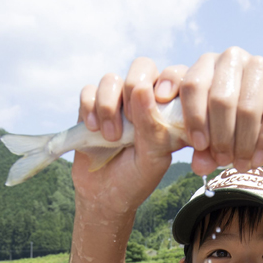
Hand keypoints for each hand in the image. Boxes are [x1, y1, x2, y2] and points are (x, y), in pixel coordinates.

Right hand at [72, 59, 186, 212]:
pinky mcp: (91, 107)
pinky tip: (94, 129)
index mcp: (167, 109)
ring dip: (109, 105)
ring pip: (111, 78)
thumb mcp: (152, 158)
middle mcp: (143, 99)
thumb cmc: (136, 178)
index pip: (175, 75)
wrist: (105, 196)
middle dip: (134, 87)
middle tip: (131, 119)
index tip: (163, 99)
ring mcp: (116, 102)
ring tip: (111, 136)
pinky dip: (90, 107)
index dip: (170, 80)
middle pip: (141, 66)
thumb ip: (152, 126)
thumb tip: (141, 89)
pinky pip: (88, 91)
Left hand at [178, 47, 262, 174]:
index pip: (192, 84)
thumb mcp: (215, 130)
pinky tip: (258, 159)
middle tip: (222, 160)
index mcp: (207, 64)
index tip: (198, 145)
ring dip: (242, 143)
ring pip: (246, 108)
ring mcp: (260, 65)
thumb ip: (203, 148)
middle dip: (220, 137)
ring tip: (241, 165)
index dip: (193, 117)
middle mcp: (232, 58)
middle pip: (220, 99)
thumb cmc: (238, 119)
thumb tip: (199, 166)